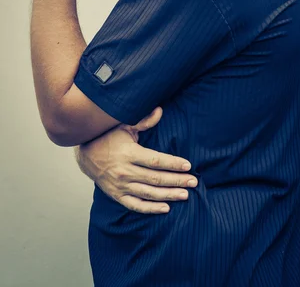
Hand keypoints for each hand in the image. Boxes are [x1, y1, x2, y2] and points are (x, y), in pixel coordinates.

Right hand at [76, 107, 197, 213]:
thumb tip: (160, 110)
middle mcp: (124, 172)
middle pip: (155, 179)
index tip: (188, 165)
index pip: (155, 161)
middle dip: (177, 180)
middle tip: (194, 181)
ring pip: (148, 194)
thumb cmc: (107, 137)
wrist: (85, 154)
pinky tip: (166, 208)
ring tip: (186, 194)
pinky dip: (150, 209)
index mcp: (129, 154)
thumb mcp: (124, 126)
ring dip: (168, 195)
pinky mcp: (116, 195)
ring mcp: (120, 186)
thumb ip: (143, 121)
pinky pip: (135, 205)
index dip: (173, 163)